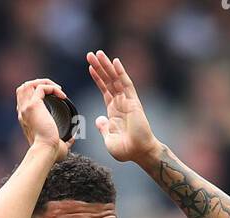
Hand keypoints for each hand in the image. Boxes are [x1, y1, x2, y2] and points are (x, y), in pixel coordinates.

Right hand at [16, 78, 75, 159]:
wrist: (45, 152)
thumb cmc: (50, 152)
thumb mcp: (56, 143)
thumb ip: (64, 140)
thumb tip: (73, 138)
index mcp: (25, 119)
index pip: (24, 99)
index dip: (36, 94)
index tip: (52, 98)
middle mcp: (23, 111)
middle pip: (24, 88)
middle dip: (38, 84)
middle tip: (54, 90)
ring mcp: (27, 107)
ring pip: (30, 84)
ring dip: (44, 82)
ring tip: (58, 89)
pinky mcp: (33, 105)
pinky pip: (42, 87)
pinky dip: (52, 88)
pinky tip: (62, 95)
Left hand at [87, 49, 157, 163]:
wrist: (139, 152)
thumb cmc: (126, 150)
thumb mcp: (109, 140)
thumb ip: (103, 128)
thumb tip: (99, 120)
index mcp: (114, 111)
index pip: (105, 90)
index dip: (98, 78)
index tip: (90, 67)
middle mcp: (120, 103)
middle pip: (108, 81)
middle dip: (99, 67)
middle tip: (90, 54)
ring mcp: (127, 101)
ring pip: (115, 79)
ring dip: (106, 66)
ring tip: (97, 53)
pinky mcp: (133, 102)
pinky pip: (126, 84)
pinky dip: (120, 72)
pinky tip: (114, 61)